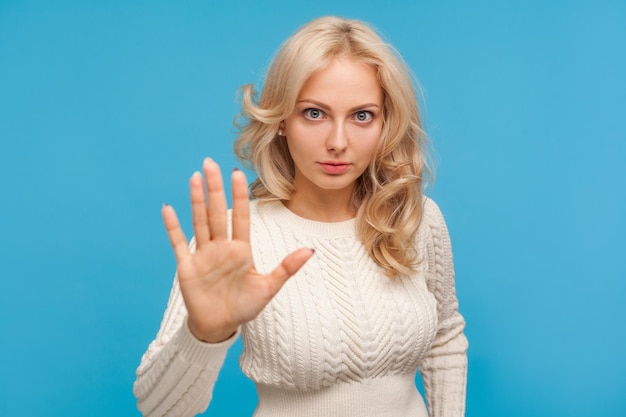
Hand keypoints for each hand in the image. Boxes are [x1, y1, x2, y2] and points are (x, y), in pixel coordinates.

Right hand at [162, 158, 313, 342]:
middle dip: (215, 188)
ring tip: (194, 177)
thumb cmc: (245, 307)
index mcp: (241, 250)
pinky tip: (168, 208)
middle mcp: (221, 247)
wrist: (219, 326)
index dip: (239, 195)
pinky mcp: (187, 266)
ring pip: (199, 221)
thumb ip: (287, 268)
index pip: (241, 216)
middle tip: (210, 162)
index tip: (237, 173)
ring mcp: (203, 255)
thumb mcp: (268, 288)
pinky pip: (178, 243)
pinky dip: (173, 227)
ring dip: (196, 200)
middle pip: (217, 212)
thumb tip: (311, 250)